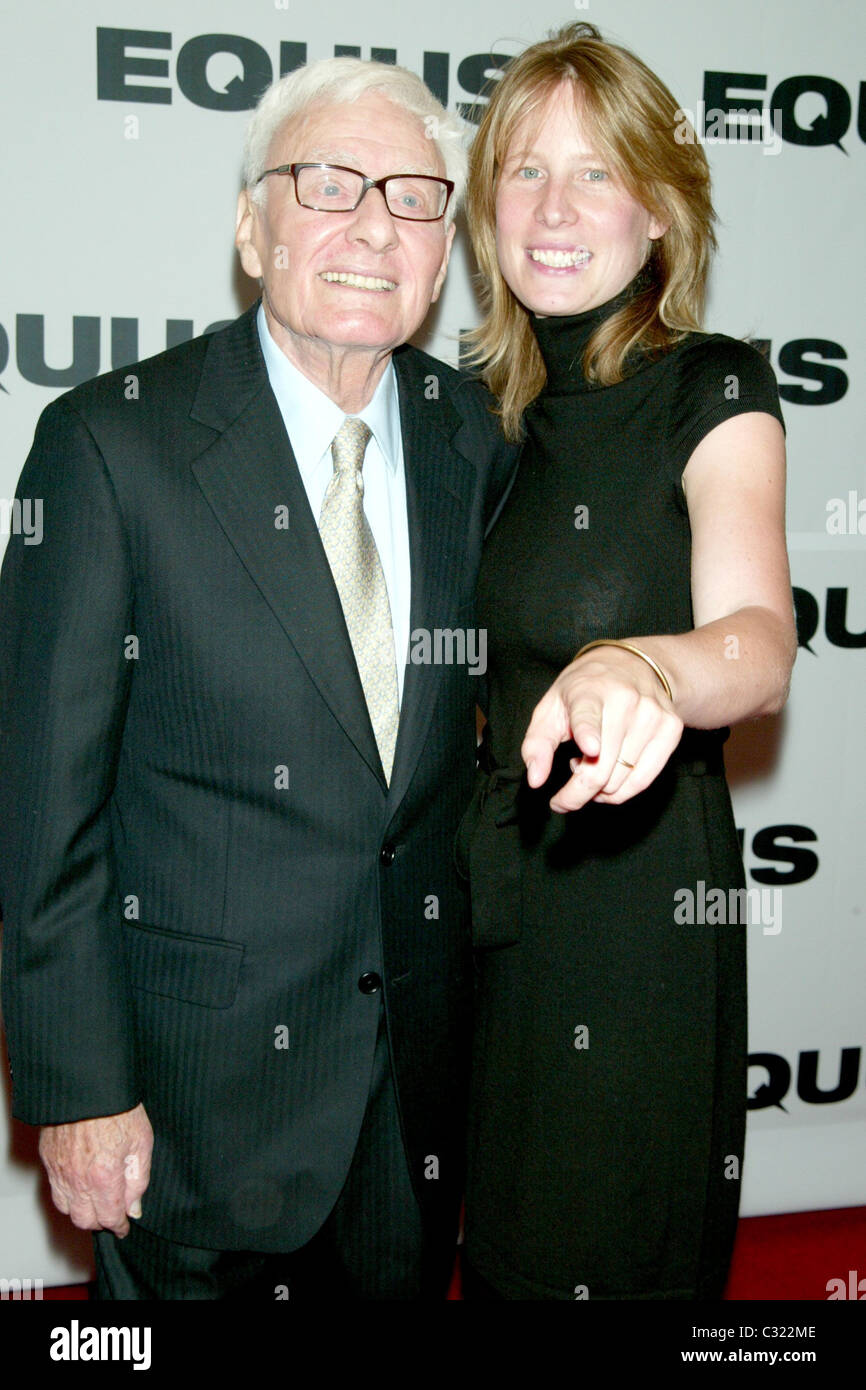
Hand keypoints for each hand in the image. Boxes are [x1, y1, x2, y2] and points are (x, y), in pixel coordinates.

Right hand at [38, 1102, 152, 1237]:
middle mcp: (77, 1178)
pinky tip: (80, 1186)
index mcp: (104, 1176)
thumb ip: (138, 1179)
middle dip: (101, 1221)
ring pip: (66, 1208)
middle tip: (113, 1214)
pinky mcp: (48, 1159)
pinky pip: (55, 1189)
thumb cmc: (119, 1107)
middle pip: (84, 1219)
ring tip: (97, 1201)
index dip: (119, 1226)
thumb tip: (134, 1208)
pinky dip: (67, 1195)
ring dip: (82, 1210)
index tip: (124, 1227)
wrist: (89, 1084)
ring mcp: (59, 1169)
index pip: (109, 1216)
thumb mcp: (142, 1141)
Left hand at [521, 647, 683, 811]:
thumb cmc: (583, 691)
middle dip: (575, 795)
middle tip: (563, 799)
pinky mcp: (671, 729)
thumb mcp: (551, 708)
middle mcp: (626, 701)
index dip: (589, 734)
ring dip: (598, 790)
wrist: (633, 664)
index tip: (590, 749)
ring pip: (621, 781)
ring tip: (590, 767)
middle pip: (601, 768)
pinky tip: (609, 775)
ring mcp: (652, 715)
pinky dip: (621, 791)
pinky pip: (643, 781)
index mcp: (589, 691)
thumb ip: (537, 745)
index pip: (588, 716)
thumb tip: (535, 781)